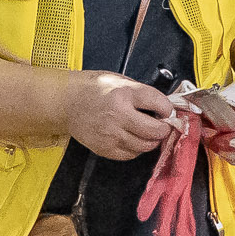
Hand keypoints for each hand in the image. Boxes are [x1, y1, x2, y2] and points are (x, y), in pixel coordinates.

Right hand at [63, 72, 178, 159]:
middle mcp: (118, 116)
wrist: (67, 102)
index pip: (160, 105)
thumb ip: (142, 94)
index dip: (167, 109)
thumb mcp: (120, 80)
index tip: (166, 110)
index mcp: (124, 94)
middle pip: (155, 131)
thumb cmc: (94, 89)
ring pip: (145, 146)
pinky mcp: (105, 148)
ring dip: (150, 140)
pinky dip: (136, 148)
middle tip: (160, 124)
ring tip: (145, 131)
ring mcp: (111, 134)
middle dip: (163, 128)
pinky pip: (131, 154)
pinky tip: (130, 137)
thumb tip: (163, 108)